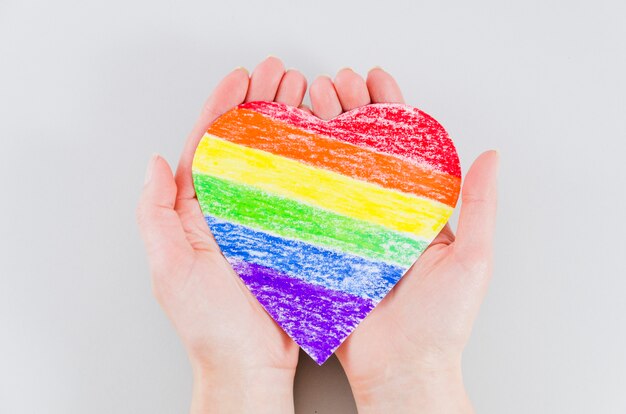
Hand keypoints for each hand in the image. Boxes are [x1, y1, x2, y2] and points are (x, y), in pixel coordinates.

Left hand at [136, 57, 306, 412]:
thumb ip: (156, 215)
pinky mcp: (293, 237)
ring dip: (290, 125)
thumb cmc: (210, 326)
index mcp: (200, 212)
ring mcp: (265, 222)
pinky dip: (312, 165)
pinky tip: (324, 143)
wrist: (250, 366)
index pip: (210, 147)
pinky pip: (302, 194)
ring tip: (306, 95)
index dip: (223, 108)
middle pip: (247, 145)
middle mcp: (233, 211)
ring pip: (277, 163)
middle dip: (263, 105)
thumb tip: (155, 163)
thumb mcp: (170, 269)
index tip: (241, 79)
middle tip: (283, 75)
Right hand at [308, 67, 497, 412]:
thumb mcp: (473, 260)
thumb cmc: (443, 323)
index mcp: (415, 212)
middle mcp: (380, 217)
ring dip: (319, 136)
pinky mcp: (324, 254)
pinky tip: (287, 156)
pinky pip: (309, 213)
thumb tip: (491, 156)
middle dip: (346, 112)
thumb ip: (481, 206)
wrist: (404, 370)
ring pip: (332, 174)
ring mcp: (349, 233)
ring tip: (307, 105)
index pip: (401, 146)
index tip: (374, 77)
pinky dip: (297, 182)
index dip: (388, 107)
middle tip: (331, 84)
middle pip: (361, 152)